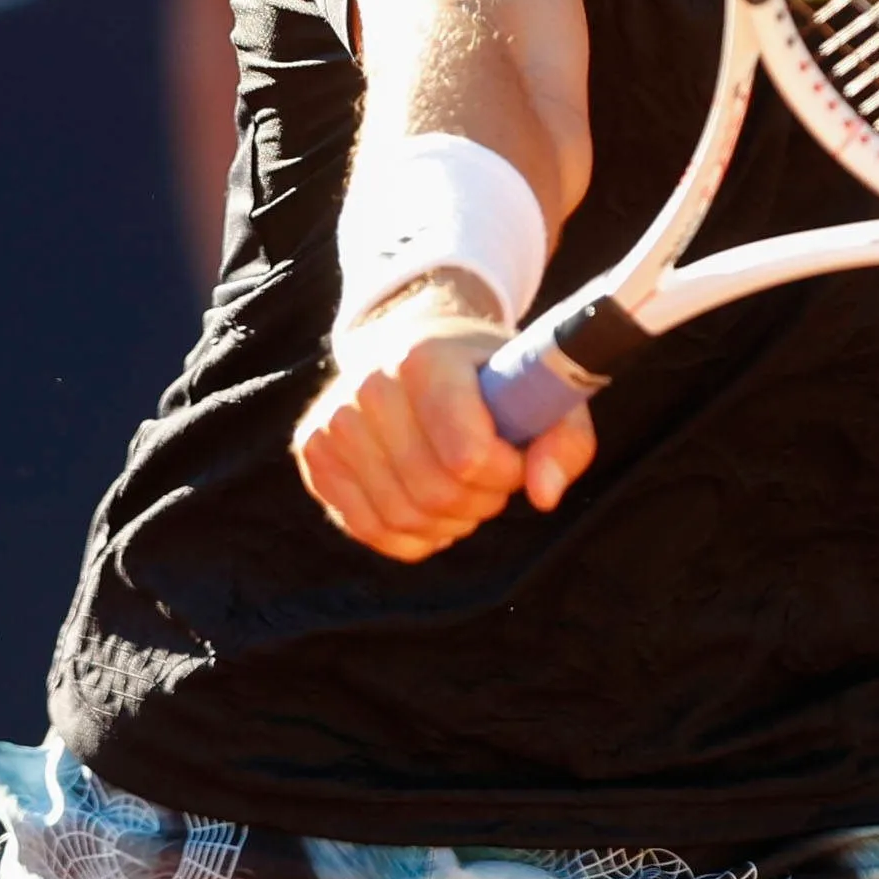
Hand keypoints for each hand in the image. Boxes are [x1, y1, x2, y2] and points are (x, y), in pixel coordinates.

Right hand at [291, 277, 595, 560]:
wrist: (413, 342)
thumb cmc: (485, 373)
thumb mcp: (540, 389)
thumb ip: (564, 439)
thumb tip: (544, 496)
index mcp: (425, 358)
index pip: (468, 457)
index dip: (505, 473)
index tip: (517, 457)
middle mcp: (368, 385)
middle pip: (435, 492)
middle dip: (481, 500)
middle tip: (495, 479)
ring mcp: (333, 420)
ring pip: (402, 517)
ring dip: (450, 520)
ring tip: (467, 491)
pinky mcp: (314, 451)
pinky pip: (367, 528)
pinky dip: (411, 535)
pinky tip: (433, 511)